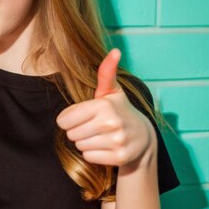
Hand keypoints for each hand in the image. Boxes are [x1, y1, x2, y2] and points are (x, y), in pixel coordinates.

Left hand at [55, 48, 156, 169]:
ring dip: (86, 143)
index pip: (64, 120)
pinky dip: (94, 154)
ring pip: (80, 146)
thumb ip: (106, 72)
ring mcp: (117, 141)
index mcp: (104, 105)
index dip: (69, 119)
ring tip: (100, 136)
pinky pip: (89, 157)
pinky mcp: (119, 158)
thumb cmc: (119, 111)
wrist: (143, 137)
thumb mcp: (111, 91)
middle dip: (78, 131)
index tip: (83, 117)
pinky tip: (105, 147)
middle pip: (71, 134)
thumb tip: (115, 51)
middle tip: (92, 127)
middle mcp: (111, 123)